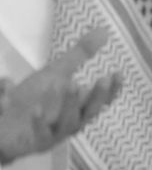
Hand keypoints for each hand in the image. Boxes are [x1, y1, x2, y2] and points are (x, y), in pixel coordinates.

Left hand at [0, 27, 121, 164]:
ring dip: (71, 104)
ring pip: (68, 123)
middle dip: (97, 96)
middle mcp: (72, 121)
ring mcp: (55, 134)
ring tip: (70, 84)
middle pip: (90, 112)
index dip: (113, 88)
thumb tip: (104, 31)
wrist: (6, 124)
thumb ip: (80, 55)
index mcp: (80, 106)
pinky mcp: (34, 142)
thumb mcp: (56, 72)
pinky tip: (36, 109)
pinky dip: (39, 122)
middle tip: (102, 79)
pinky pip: (39, 134)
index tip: (118, 72)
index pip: (103, 100)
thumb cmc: (35, 98)